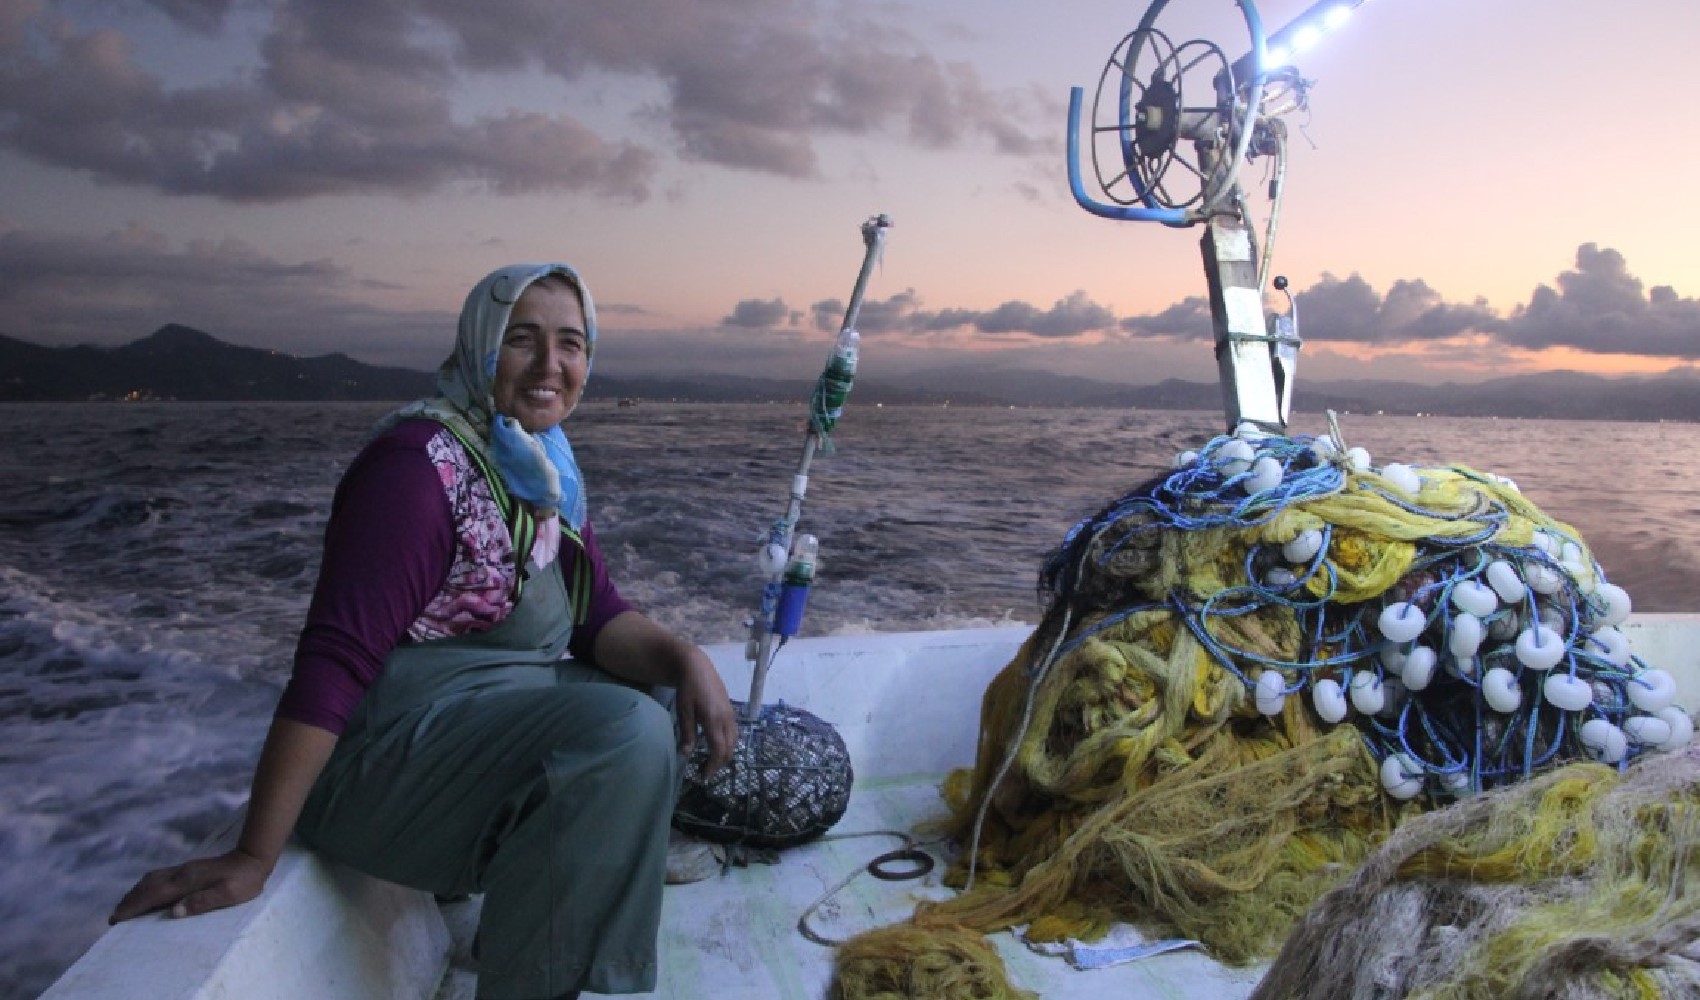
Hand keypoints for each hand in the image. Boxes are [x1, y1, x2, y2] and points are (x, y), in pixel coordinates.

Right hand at [109, 848, 271, 923]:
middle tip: (114, 918)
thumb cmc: (244, 880)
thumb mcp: (228, 894)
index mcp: (187, 881)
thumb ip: (202, 902)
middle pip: (147, 886)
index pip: (153, 895)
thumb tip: (175, 912)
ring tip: (125, 906)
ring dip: (136, 892)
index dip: (133, 907)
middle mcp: (181, 873)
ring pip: (151, 879)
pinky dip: (147, 886)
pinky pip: (160, 877)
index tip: (116, 919)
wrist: (253, 857)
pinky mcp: (189, 869)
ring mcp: (184, 869)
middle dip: (129, 901)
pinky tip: (148, 892)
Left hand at [676, 654, 738, 777]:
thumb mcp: (684, 711)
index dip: (713, 766)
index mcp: (714, 719)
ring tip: (712, 760)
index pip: (719, 750)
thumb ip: (687, 733)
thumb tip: (686, 754)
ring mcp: (731, 714)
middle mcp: (726, 718)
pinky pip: (734, 732)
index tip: (704, 776)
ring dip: (725, 753)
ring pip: (734, 740)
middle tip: (706, 771)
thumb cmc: (688, 688)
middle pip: (729, 748)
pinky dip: (728, 743)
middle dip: (720, 763)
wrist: (697, 666)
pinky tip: (717, 744)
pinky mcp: (730, 710)